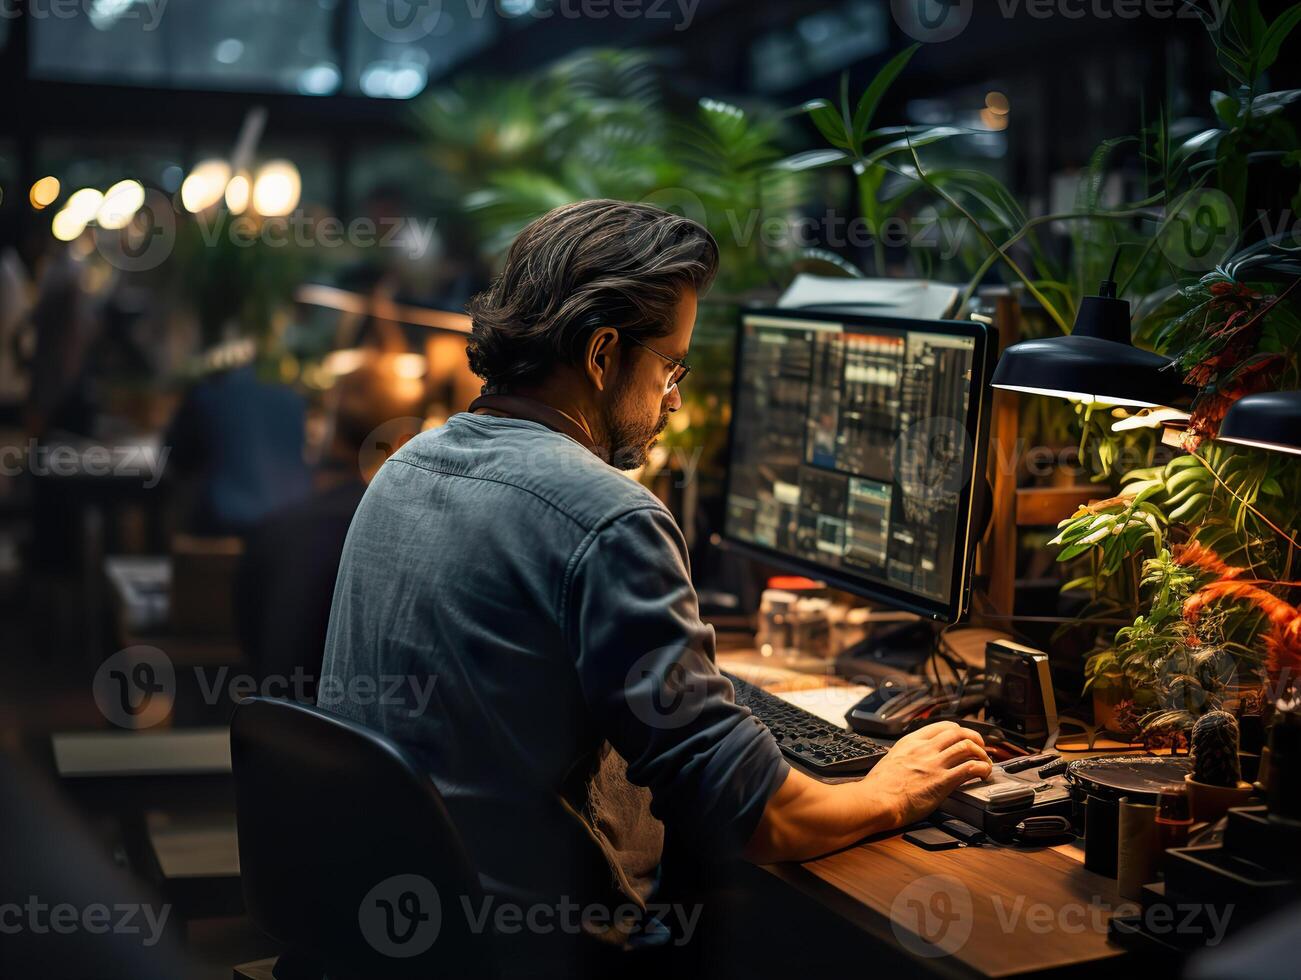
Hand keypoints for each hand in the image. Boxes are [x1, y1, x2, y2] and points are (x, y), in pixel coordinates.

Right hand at [860, 721, 992, 829]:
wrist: (876, 800)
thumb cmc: (879, 786)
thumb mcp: (891, 760)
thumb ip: (906, 756)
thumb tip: (912, 761)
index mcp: (911, 741)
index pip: (942, 726)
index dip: (958, 730)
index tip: (963, 737)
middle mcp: (925, 748)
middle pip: (958, 732)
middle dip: (974, 738)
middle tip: (980, 747)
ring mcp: (935, 763)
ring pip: (967, 746)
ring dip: (981, 753)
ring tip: (984, 762)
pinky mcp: (943, 781)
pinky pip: (970, 768)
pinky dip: (982, 768)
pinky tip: (983, 773)